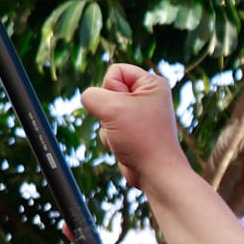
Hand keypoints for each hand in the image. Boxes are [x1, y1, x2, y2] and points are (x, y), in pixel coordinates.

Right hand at [79, 64, 191, 191]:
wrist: (155, 172)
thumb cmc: (141, 138)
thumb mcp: (111, 108)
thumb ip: (91, 95)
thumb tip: (89, 99)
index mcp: (152, 84)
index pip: (115, 71)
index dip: (110, 87)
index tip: (123, 105)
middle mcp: (148, 97)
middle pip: (107, 92)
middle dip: (108, 110)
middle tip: (125, 123)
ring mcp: (139, 115)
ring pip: (104, 112)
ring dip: (107, 126)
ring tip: (125, 136)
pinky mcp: (131, 131)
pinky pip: (107, 128)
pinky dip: (110, 138)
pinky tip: (124, 146)